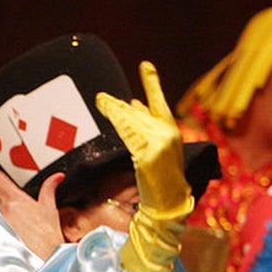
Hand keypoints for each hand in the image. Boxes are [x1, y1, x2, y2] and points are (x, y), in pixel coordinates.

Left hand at [0, 154, 63, 259]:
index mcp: (17, 199)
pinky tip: (9, 235)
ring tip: (17, 230)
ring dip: (2, 217)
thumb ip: (50, 189)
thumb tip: (56, 177)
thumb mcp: (50, 209)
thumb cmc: (49, 236)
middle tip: (19, 218)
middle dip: (5, 204)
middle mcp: (4, 208)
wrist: (46, 256)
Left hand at [96, 61, 190, 271]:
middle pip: (139, 112)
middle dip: (119, 105)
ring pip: (131, 121)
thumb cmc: (160, 182)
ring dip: (114, 110)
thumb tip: (133, 105)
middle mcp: (168, 135)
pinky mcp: (149, 154)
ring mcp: (160, 144)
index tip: (145, 65)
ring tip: (100, 100)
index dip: (152, 84)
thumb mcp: (154, 152)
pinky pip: (129, 134)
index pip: (159, 104)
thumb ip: (144, 128)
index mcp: (171, 133)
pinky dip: (119, 122)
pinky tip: (108, 113)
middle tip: (101, 97)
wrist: (169, 206)